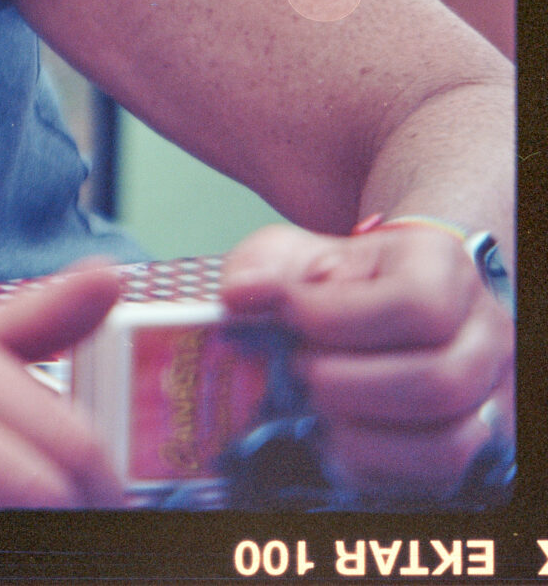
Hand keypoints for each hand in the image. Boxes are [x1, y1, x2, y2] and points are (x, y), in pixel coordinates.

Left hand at [222, 223, 511, 496]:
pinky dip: (378, 467)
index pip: (418, 306)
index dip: (339, 318)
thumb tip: (243, 294)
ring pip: (449, 443)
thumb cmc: (337, 280)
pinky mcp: (477, 442)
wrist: (380, 298)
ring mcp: (491, 394)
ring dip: (363, 435)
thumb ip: (264, 268)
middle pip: (438, 382)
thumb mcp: (295, 255)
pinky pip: (439, 480)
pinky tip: (336, 440)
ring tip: (317, 410)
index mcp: (445, 270)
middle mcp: (485, 334)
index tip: (289, 315)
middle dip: (347, 385)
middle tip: (301, 372)